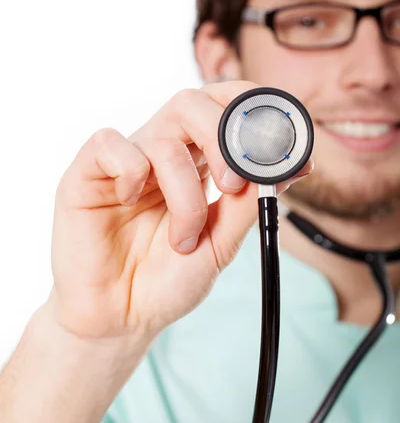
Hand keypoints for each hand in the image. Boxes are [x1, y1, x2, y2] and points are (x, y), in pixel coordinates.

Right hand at [47, 81, 311, 347]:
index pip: (221, 108)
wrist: (123, 319)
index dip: (252, 110)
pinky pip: (109, 144)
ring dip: (185, 193)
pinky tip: (130, 204)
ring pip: (163, 137)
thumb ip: (250, 203)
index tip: (283, 145)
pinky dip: (131, 173)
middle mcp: (159, 155)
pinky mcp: (86, 174)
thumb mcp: (221, 243)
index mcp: (194, 165)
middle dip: (223, 138)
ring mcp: (124, 163)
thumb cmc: (167, 281)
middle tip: (233, 185)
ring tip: (183, 240)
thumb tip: (290, 165)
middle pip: (194, 103)